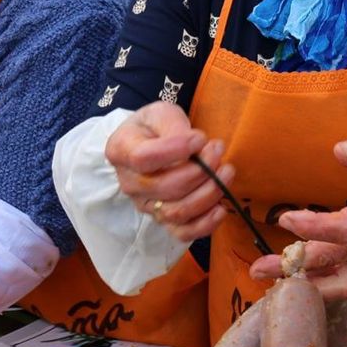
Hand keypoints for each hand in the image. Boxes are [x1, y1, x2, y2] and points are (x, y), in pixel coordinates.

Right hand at [106, 102, 230, 243]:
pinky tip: (220, 208)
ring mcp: (146, 205)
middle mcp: (129, 183)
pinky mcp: (163, 220)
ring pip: (176, 212)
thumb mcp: (161, 113)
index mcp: (121, 151)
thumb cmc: (155, 127)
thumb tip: (196, 144)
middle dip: (200, 170)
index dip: (175, 150)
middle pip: (165, 187)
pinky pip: (182, 233)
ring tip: (226, 171)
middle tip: (218, 150)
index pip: (144, 158)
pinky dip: (204, 225)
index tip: (200, 138)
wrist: (150, 144)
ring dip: (208, 193)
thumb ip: (174, 125)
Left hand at [248, 132, 346, 297]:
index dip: (316, 228)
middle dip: (296, 267)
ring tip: (267, 277)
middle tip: (257, 267)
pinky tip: (290, 277)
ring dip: (304, 282)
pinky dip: (318, 281)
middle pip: (335, 261)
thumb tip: (340, 150)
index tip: (286, 219)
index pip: (346, 228)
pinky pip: (343, 277)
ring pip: (338, 277)